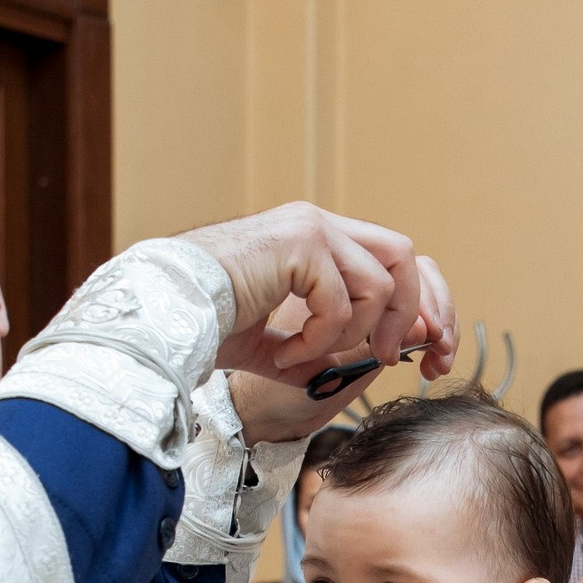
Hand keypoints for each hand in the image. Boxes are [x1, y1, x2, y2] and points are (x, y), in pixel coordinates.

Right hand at [180, 203, 457, 387]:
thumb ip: (334, 344)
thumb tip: (388, 355)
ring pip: (379, 283)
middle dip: (412, 312)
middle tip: (388, 358)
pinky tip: (281, 354)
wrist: (163, 314)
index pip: (393, 258)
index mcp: (317, 240)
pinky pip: (340, 302)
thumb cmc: (210, 329)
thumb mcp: (286, 342)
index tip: (419, 348)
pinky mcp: (300, 243)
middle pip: (405, 256)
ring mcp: (310, 228)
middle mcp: (318, 224)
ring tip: (302, 358)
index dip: (418, 303)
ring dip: (350, 335)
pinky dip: (319, 340)